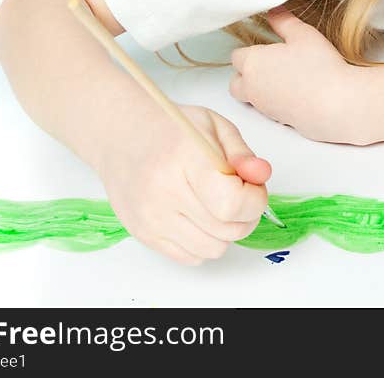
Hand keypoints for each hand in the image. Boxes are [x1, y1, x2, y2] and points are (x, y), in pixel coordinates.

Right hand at [97, 104, 270, 265]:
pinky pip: (191, 257)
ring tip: (218, 206)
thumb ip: (242, 153)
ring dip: (226, 232)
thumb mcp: (213, 125)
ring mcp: (151, 218)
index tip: (253, 188)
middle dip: (246, 215)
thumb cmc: (170, 128)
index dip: (255, 200)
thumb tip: (261, 175)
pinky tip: (199, 217)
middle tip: (239, 194)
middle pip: (227, 229)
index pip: (231, 203)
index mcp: (184, 159)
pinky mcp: (144, 235)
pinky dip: (204, 242)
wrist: (122, 136)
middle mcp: (164, 193)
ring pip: (212, 249)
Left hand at [229, 7, 354, 142]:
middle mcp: (251, 87)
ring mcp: (263, 107)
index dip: (251, 51)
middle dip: (247, 74)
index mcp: (253, 63)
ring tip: (286, 78)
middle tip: (270, 65)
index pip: (237, 56)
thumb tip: (273, 10)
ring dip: (260, 89)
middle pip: (236, 81)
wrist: (336, 105)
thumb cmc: (320, 66)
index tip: (268, 47)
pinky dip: (276, 102)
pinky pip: (268, 110)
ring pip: (250, 97)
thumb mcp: (303, 34)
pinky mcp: (277, 121)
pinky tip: (297, 93)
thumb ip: (283, 21)